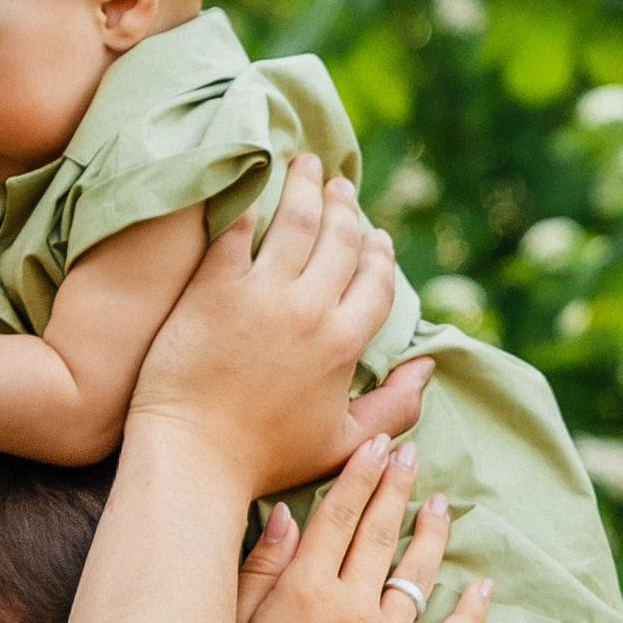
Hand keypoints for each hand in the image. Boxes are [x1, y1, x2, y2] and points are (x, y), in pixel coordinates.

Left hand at [128, 157, 429, 496]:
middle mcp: (310, 310)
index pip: (375, 280)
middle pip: (340, 238)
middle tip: (338, 184)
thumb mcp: (344, 442)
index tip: (376, 236)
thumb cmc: (265, 458)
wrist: (193, 457)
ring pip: (295, 221)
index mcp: (344, 344)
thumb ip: (396, 405)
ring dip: (305, 186)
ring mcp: (261, 295)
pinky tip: (251, 186)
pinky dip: (248, 203)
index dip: (379, 254)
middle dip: (345, 205)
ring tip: (304, 164)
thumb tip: (428, 366)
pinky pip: (237, 230)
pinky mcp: (213, 287)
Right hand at [238, 436, 491, 622]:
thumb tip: (288, 512)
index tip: (377, 444)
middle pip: (380, 533)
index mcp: (303, 590)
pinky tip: (483, 586)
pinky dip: (471, 612)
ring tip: (442, 504)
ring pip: (417, 574)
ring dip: (432, 535)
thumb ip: (262, 567)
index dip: (359, 475)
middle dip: (397, 487)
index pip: (337, 516)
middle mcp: (349, 608)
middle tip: (413, 455)